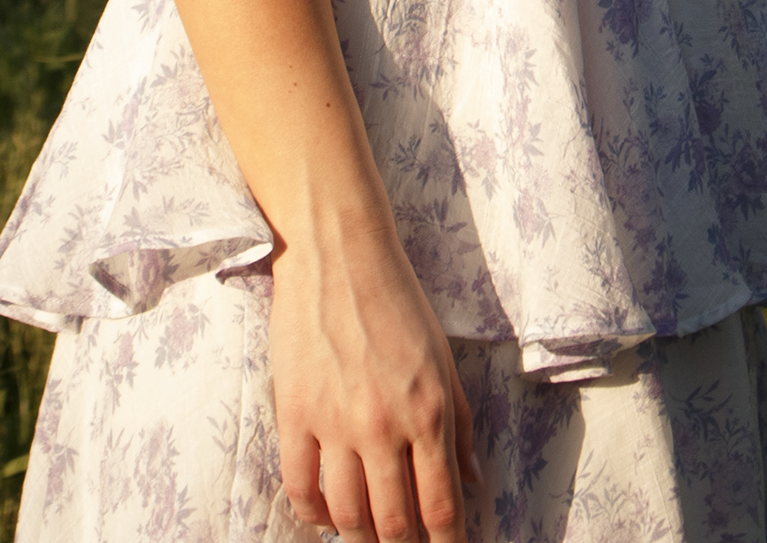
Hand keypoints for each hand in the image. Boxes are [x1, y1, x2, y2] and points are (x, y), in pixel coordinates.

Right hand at [272, 221, 475, 540]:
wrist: (337, 251)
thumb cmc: (396, 298)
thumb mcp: (443, 357)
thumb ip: (461, 423)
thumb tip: (473, 482)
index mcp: (428, 411)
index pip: (440, 507)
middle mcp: (383, 426)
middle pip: (393, 524)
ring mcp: (335, 423)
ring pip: (347, 516)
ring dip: (359, 537)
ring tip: (367, 535)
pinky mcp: (293, 413)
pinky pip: (299, 488)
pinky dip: (312, 516)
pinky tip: (324, 517)